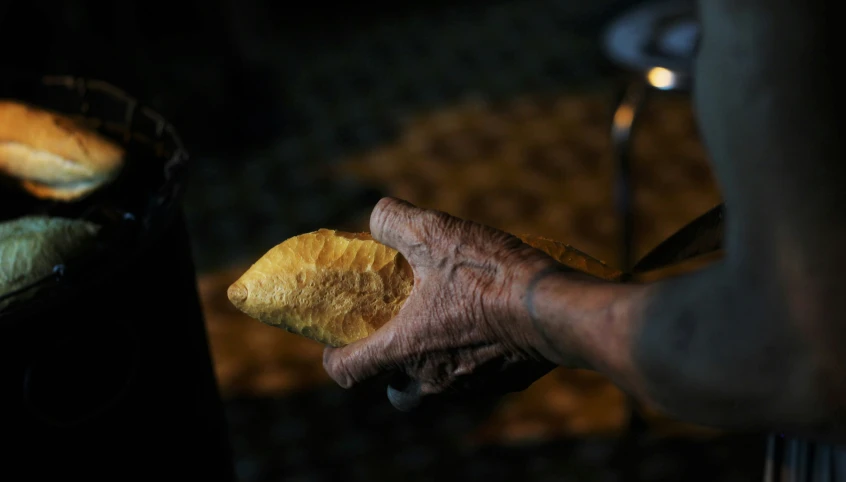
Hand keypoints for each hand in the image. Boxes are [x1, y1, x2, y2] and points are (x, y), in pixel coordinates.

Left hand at [323, 197, 560, 410]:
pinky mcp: (502, 385)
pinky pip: (473, 379)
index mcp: (405, 348)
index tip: (338, 341)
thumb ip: (393, 221)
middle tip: (401, 330)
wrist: (555, 308)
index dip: (335, 357)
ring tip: (447, 319)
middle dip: (390, 365)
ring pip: (435, 384)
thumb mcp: (435, 233)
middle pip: (395, 387)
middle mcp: (431, 378)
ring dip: (432, 359)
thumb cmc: (490, 275)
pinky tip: (485, 323)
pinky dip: (470, 358)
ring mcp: (468, 387)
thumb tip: (378, 217)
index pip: (348, 371)